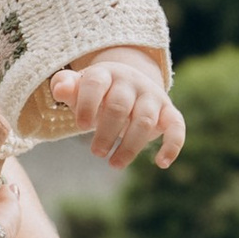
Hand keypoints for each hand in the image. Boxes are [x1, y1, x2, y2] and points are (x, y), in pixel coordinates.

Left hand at [46, 52, 182, 171]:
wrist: (128, 85)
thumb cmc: (96, 93)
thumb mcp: (78, 88)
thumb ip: (64, 86)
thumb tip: (61, 89)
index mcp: (106, 74)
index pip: (95, 84)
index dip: (87, 104)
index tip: (80, 126)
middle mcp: (131, 82)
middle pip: (119, 106)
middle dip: (106, 132)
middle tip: (97, 152)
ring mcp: (152, 96)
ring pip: (144, 120)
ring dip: (130, 145)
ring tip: (114, 164)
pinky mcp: (169, 112)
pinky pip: (177, 126)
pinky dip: (173, 145)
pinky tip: (161, 163)